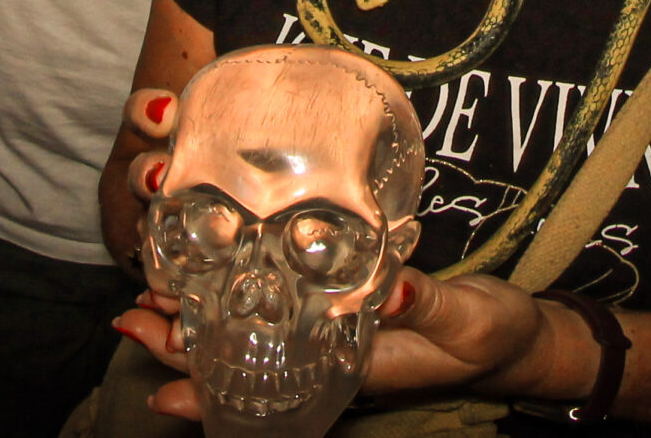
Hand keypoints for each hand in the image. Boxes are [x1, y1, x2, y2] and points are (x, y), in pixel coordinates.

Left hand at [112, 271, 559, 419]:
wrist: (519, 339)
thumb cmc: (493, 336)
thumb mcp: (469, 321)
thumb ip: (430, 306)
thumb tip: (391, 291)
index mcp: (350, 368)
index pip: (261, 381)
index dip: (203, 379)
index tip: (153, 359)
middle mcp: (329, 355)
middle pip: (239, 358)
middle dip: (181, 341)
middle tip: (131, 312)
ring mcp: (334, 330)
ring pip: (252, 329)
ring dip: (202, 314)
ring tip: (150, 291)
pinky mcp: (348, 304)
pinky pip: (281, 303)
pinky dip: (242, 288)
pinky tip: (216, 268)